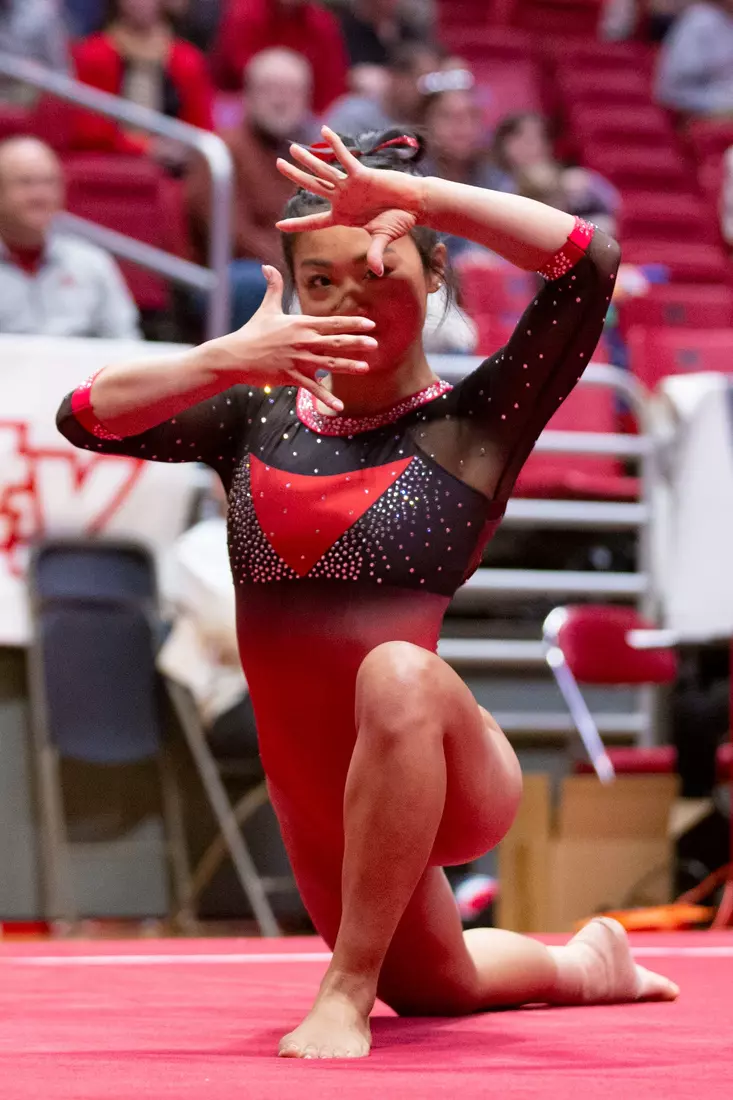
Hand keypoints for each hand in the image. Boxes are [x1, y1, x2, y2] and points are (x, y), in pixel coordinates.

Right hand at [207, 266, 376, 411]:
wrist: (235, 356)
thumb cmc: (252, 332)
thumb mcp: (266, 308)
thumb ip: (273, 287)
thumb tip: (267, 266)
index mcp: (300, 324)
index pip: (332, 322)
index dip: (352, 323)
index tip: (370, 324)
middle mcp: (302, 341)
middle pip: (335, 341)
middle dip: (356, 342)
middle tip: (375, 344)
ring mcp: (297, 360)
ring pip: (328, 364)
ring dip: (348, 366)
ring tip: (365, 368)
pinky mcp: (291, 376)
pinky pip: (312, 388)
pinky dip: (325, 397)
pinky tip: (339, 407)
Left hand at [276, 126, 425, 275]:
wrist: (414, 205)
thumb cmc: (400, 221)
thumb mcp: (384, 238)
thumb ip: (376, 253)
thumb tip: (376, 271)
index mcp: (343, 217)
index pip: (314, 221)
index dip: (297, 224)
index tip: (279, 225)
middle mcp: (342, 199)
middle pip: (312, 187)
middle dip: (295, 176)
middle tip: (279, 164)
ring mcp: (350, 186)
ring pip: (323, 171)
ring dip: (308, 159)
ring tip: (292, 149)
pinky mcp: (361, 174)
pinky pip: (345, 158)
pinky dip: (335, 145)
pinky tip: (324, 132)